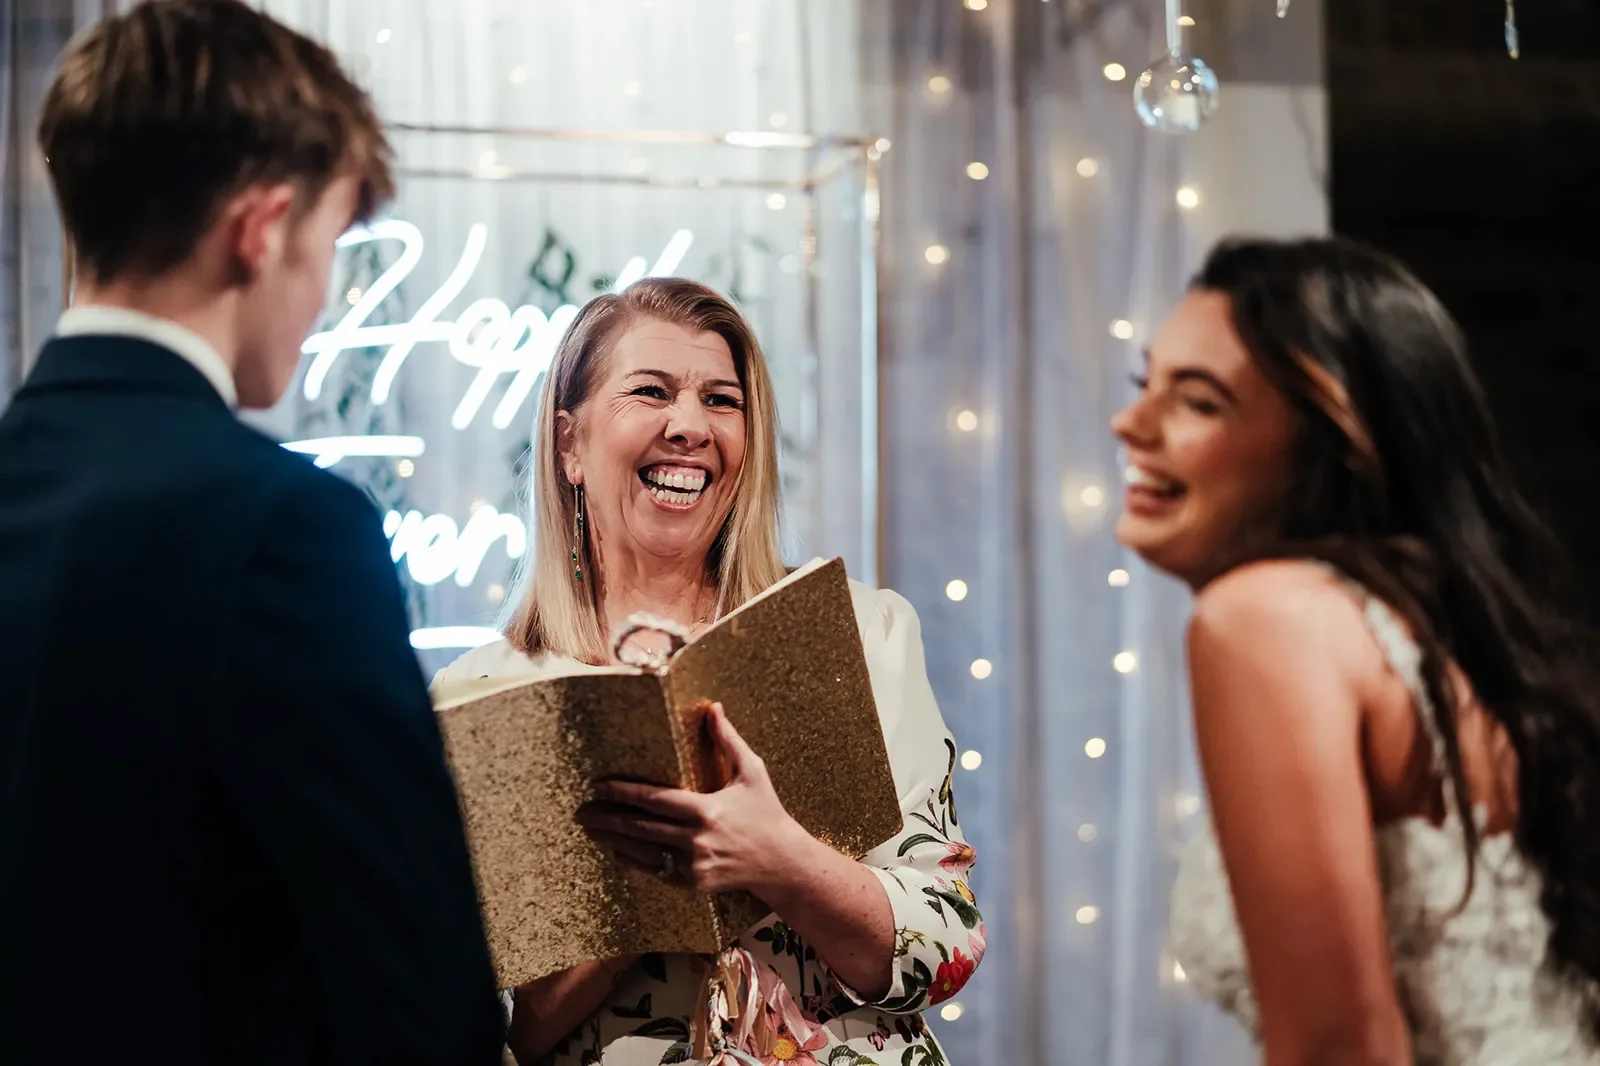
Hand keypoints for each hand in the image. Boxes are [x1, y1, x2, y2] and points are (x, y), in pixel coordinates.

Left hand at [574, 702, 813, 896]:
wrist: (781, 862)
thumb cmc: (766, 812)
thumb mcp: (751, 772)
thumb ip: (728, 740)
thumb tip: (713, 707)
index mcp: (706, 810)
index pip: (652, 799)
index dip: (621, 792)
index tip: (597, 785)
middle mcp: (695, 840)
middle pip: (638, 827)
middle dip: (605, 818)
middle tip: (580, 810)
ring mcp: (692, 865)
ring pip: (641, 851)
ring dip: (611, 840)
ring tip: (590, 829)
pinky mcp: (692, 883)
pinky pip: (653, 870)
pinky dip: (631, 859)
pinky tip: (615, 849)